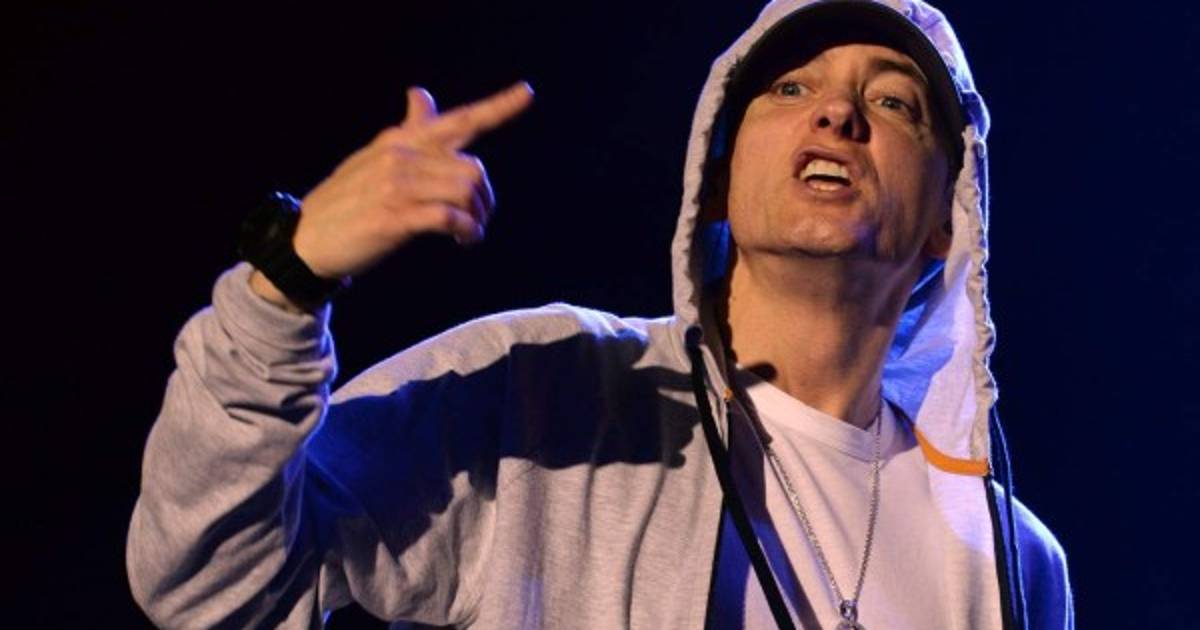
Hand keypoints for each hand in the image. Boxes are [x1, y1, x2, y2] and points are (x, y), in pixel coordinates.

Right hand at [297, 81, 534, 277]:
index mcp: (401, 140)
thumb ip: (407, 130)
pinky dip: (466, 232)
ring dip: (478, 217)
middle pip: (473, 169)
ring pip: (465, 191)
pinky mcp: (393, 218)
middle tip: (476, 220)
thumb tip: (420, 94)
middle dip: (485, 199)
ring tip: (469, 233)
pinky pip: (449, 218)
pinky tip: (463, 241)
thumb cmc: (347, 200)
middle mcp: (401, 156)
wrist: (306, 239)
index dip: (497, 106)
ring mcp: (396, 186)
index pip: (456, 119)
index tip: (527, 93)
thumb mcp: (374, 156)